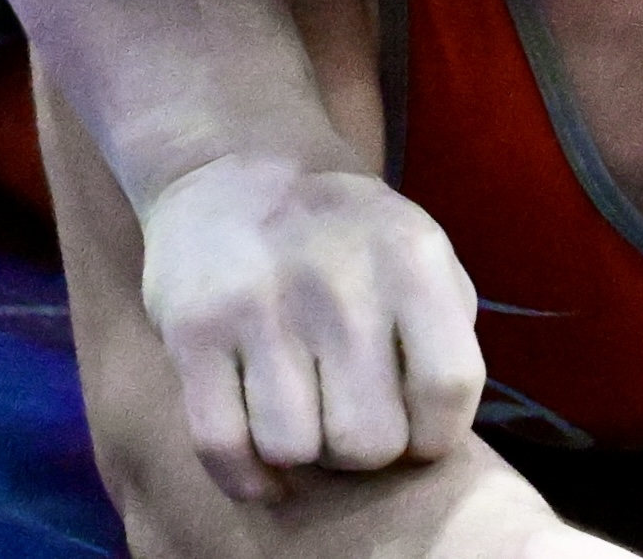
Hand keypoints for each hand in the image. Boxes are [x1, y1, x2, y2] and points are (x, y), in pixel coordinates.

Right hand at [140, 154, 484, 502]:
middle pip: (369, 440)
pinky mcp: (194, 332)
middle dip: (362, 452)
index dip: (435, 437)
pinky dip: (244, 477)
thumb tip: (441, 427)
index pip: (448, 387)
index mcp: (412, 260)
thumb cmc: (347, 231)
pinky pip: (221, 447)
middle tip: (347, 422)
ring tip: (302, 421)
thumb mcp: (421, 250)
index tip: (415, 435)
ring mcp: (262, 307)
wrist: (238, 166)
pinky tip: (259, 461)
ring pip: (292, 450)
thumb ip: (447, 328)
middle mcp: (341, 282)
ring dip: (300, 456)